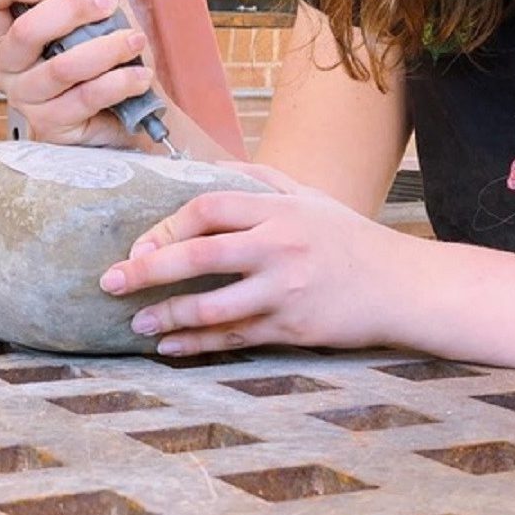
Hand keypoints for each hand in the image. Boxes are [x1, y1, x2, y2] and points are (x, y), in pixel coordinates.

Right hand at [0, 0, 152, 148]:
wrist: (135, 107)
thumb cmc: (111, 56)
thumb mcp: (106, 7)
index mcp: (11, 32)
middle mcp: (10, 64)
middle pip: (27, 31)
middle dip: (73, 11)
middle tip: (108, 3)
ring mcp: (28, 96)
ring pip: (63, 66)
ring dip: (107, 48)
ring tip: (135, 40)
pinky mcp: (53, 123)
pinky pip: (86, 97)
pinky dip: (120, 82)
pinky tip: (140, 75)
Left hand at [97, 162, 415, 355]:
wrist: (404, 286)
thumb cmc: (354, 240)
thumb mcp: (314, 199)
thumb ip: (264, 180)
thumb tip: (209, 167)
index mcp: (282, 210)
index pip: (208, 208)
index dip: (166, 226)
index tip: (141, 244)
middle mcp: (281, 246)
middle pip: (197, 256)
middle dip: (145, 270)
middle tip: (111, 282)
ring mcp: (286, 289)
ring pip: (210, 307)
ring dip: (165, 316)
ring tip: (138, 324)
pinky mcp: (294, 326)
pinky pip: (233, 338)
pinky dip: (196, 345)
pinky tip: (172, 347)